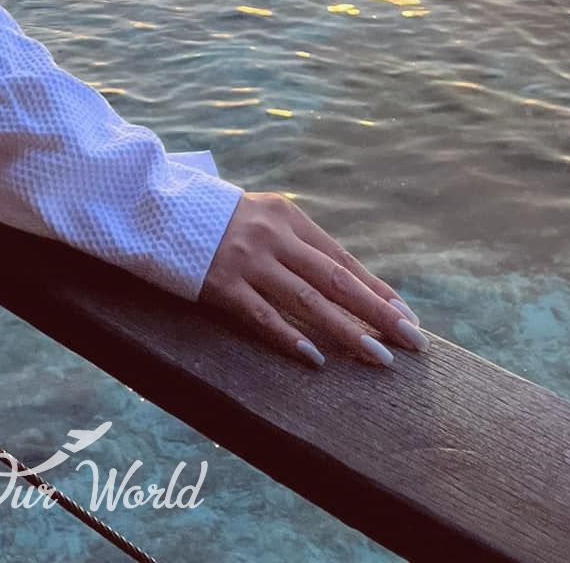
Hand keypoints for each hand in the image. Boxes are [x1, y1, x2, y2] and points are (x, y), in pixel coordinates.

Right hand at [197, 190, 426, 368]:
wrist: (157, 208)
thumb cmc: (218, 222)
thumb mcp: (262, 220)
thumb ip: (297, 246)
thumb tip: (345, 285)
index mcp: (288, 216)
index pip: (343, 259)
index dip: (377, 290)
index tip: (407, 317)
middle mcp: (273, 236)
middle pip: (336, 279)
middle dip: (378, 314)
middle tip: (412, 342)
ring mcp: (248, 260)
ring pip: (308, 301)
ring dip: (347, 331)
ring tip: (379, 359)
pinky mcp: (221, 284)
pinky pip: (262, 316)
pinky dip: (290, 338)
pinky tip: (315, 360)